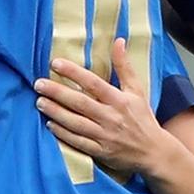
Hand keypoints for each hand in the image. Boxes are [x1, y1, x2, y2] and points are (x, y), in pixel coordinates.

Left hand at [35, 44, 181, 182]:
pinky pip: (78, 142)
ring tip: (39, 102)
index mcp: (119, 100)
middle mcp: (111, 117)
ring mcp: (105, 136)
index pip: (93, 83)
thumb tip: (119, 41)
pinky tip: (50, 124)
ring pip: (75, 123)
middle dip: (57, 92)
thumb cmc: (143, 118)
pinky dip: (63, 134)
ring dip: (56, 112)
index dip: (73, 72)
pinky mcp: (101, 151)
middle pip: (80, 102)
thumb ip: (124, 67)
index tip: (55, 63)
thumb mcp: (137, 90)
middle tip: (38, 84)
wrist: (154, 152)